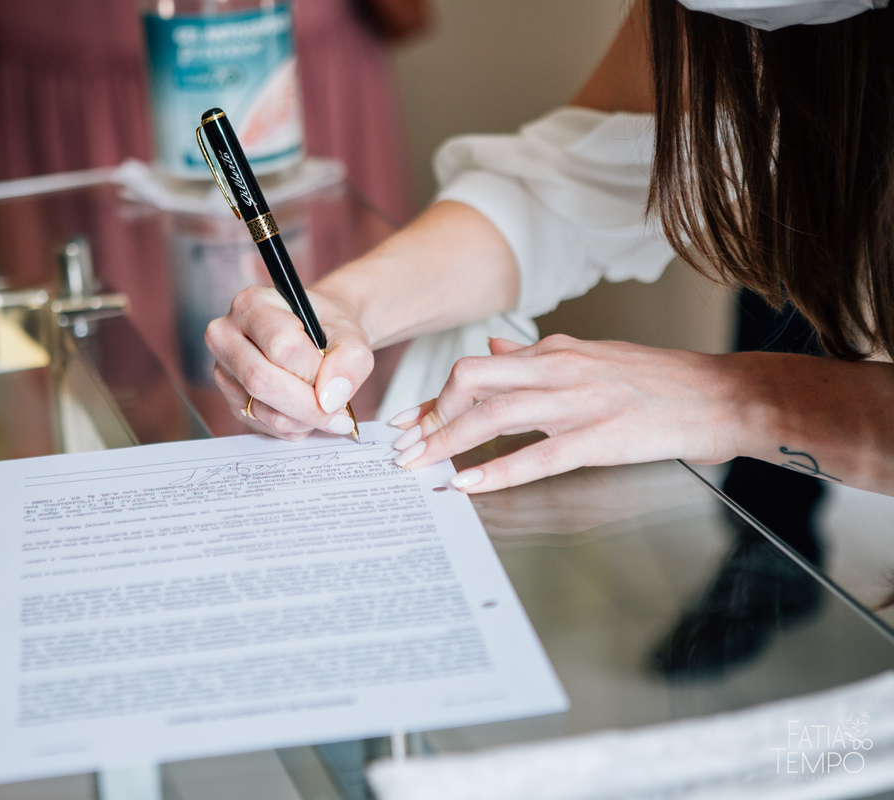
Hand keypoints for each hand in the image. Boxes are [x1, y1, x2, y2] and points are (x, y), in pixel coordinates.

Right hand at [204, 285, 374, 439]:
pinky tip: (307, 410)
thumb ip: (351, 360)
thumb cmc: (327, 328)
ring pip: (264, 410)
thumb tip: (331, 397)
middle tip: (339, 411)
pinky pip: (265, 426)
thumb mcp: (351, 334)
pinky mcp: (231, 401)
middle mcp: (226, 335)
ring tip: (327, 408)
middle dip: (309, 404)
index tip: (336, 376)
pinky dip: (296, 426)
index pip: (281, 346)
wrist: (318, 335)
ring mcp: (224, 371)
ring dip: (305, 418)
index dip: (315, 369)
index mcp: (251, 304)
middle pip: (261, 381)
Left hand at [388, 335, 747, 491]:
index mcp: (554, 351)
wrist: (719, 395)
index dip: (434, 398)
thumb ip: (536, 355)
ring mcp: (578, 402)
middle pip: (471, 380)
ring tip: (417, 466)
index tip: (405, 421)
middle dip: (430, 415)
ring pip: (494, 415)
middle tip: (404, 448)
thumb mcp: (589, 356)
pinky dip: (497, 471)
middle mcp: (558, 369)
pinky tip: (468, 485)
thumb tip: (494, 348)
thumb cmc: (656, 381)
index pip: (476, 370)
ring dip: (447, 441)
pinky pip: (537, 456)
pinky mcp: (600, 437)